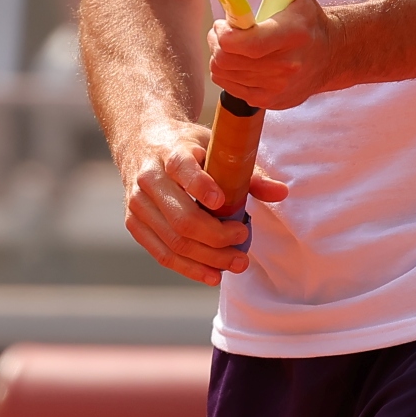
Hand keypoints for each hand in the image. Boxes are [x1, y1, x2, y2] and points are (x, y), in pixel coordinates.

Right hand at [118, 114, 289, 287]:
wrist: (142, 142)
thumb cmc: (187, 146)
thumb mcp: (215, 146)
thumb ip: (248, 171)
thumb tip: (281, 192)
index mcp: (170, 150)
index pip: (182, 168)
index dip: (201, 186)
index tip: (222, 202)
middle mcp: (148, 178)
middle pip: (182, 218)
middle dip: (217, 238)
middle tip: (243, 243)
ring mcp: (137, 203)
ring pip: (173, 241)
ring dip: (208, 259)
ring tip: (236, 263)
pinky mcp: (134, 223)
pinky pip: (162, 253)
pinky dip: (189, 268)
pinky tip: (212, 274)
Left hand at [209, 0, 344, 111]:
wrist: (333, 55)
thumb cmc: (308, 20)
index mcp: (292, 35)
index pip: (245, 44)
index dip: (223, 34)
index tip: (223, 23)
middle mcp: (286, 65)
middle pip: (226, 60)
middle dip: (216, 42)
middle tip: (221, 31)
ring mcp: (278, 88)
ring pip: (223, 74)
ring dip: (219, 56)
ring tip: (230, 44)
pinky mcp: (270, 102)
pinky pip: (230, 87)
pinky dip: (228, 73)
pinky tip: (240, 61)